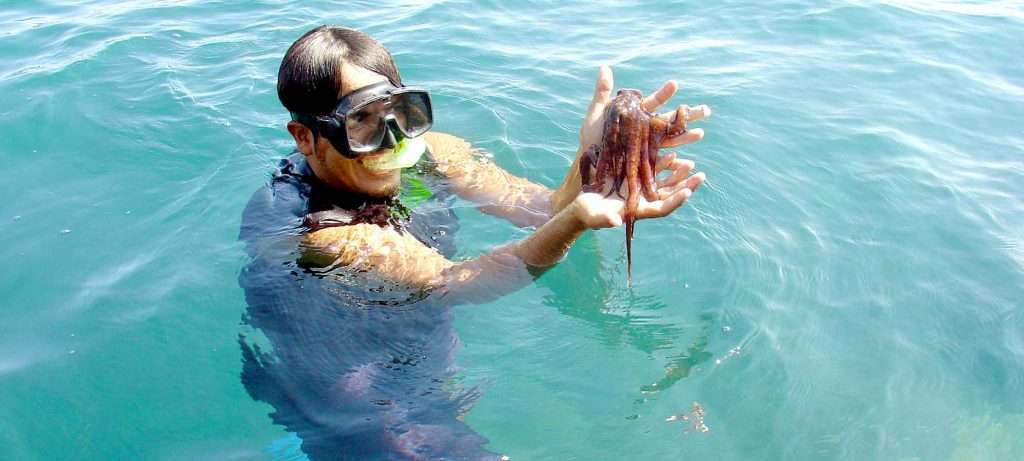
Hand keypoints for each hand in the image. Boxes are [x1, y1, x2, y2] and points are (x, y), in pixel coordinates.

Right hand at [570, 152, 705, 228]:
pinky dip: (664, 165)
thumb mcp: (594, 216)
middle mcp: (643, 201)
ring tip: (692, 165)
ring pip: (665, 184)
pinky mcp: (635, 179)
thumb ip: (605, 219)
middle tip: (701, 176)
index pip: (661, 208)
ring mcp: (641, 190)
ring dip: (678, 175)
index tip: (688, 193)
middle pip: (669, 196)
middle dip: (686, 187)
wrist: (582, 205)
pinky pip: (653, 172)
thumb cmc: (588, 214)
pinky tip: (673, 154)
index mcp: (638, 212)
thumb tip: (616, 222)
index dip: (675, 202)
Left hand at [578, 65, 710, 151]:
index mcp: (636, 116)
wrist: (587, 164)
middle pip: (670, 121)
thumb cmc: (590, 139)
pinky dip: (674, 163)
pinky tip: (686, 163)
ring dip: (685, 137)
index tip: (674, 83)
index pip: (654, 103)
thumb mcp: (595, 114)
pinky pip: (662, 164)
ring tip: (700, 133)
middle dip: (688, 116)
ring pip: (670, 141)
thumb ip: (602, 92)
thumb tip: (605, 67)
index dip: (664, 94)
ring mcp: (646, 147)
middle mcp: (645, 131)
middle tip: (707, 110)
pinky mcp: (645, 165)